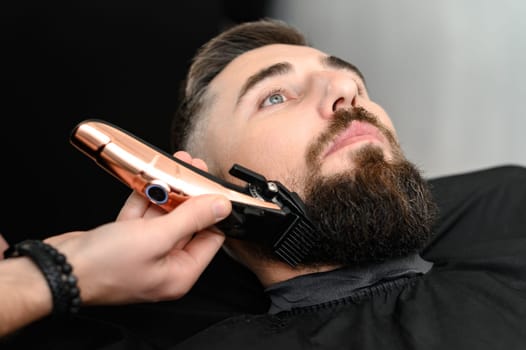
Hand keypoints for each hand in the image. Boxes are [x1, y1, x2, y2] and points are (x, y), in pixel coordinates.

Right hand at [46, 152, 229, 304]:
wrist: (58, 268)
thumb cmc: (103, 266)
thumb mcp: (156, 237)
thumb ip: (191, 219)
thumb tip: (221, 207)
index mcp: (179, 273)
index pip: (211, 240)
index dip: (214, 213)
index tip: (213, 190)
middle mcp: (165, 265)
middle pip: (188, 225)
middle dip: (190, 196)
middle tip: (192, 170)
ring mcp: (145, 253)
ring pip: (164, 217)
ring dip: (168, 192)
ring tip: (173, 168)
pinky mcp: (127, 242)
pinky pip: (143, 217)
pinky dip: (146, 199)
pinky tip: (150, 181)